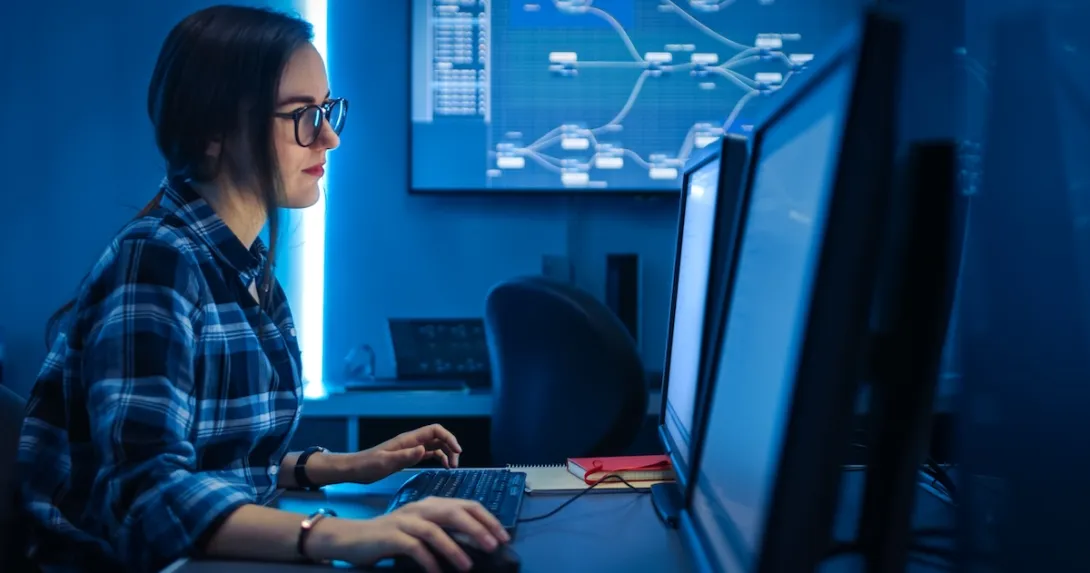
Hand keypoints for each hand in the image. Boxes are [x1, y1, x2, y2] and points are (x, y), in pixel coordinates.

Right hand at [313, 498, 509, 572]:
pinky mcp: (392, 536)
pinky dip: (428, 561)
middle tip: (494, 546)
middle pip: (454, 513)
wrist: (354, 538)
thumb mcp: (423, 530)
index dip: (487, 519)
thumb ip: (446, 531)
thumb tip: (477, 542)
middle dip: (477, 529)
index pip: (467, 505)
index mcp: (432, 504)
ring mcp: (405, 520)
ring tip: (467, 567)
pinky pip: (414, 548)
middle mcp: (421, 508)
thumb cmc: (393, 537)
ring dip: (454, 549)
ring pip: (435, 531)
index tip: (503, 537)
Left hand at [345, 424, 462, 483]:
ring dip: (446, 453)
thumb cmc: (367, 465)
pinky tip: (442, 466)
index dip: (449, 438)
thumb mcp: (386, 463)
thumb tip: (424, 450)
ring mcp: (411, 448)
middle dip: (450, 447)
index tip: (457, 452)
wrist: (355, 469)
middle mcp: (412, 441)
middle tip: (455, 465)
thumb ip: (405, 456)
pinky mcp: (408, 456)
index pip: (434, 431)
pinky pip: (429, 453)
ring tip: (451, 467)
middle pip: (438, 437)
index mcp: (408, 439)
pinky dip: (439, 458)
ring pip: (435, 445)